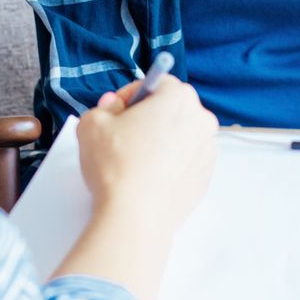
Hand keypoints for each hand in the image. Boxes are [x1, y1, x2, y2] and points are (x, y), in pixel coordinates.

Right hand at [74, 78, 217, 234]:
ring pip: (179, 135)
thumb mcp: (92, 122)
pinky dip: (169, 163)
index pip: (156, 82)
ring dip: (160, 140)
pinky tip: (147, 177)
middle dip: (148, 117)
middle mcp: (201, 120)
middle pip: (171, 108)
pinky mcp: (205, 177)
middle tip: (123, 135)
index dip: (131, 94)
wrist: (134, 217)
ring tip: (134, 160)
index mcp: (179, 98)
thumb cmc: (115, 166)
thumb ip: (104, 106)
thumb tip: (114, 108)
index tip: (117, 111)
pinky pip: (185, 160)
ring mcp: (207, 151)